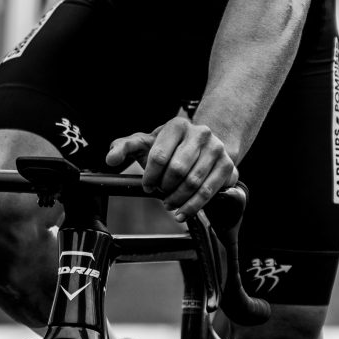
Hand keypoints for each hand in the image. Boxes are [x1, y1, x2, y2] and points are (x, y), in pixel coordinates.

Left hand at [105, 113, 237, 220]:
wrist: (203, 146)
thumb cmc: (171, 147)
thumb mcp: (147, 143)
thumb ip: (124, 147)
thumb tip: (110, 159)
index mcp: (177, 126)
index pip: (159, 155)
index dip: (150, 176)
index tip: (147, 186)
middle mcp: (200, 133)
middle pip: (177, 170)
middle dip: (165, 188)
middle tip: (160, 194)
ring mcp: (216, 149)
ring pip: (193, 182)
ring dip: (177, 199)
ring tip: (170, 204)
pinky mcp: (227, 166)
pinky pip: (208, 192)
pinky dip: (193, 207)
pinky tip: (183, 212)